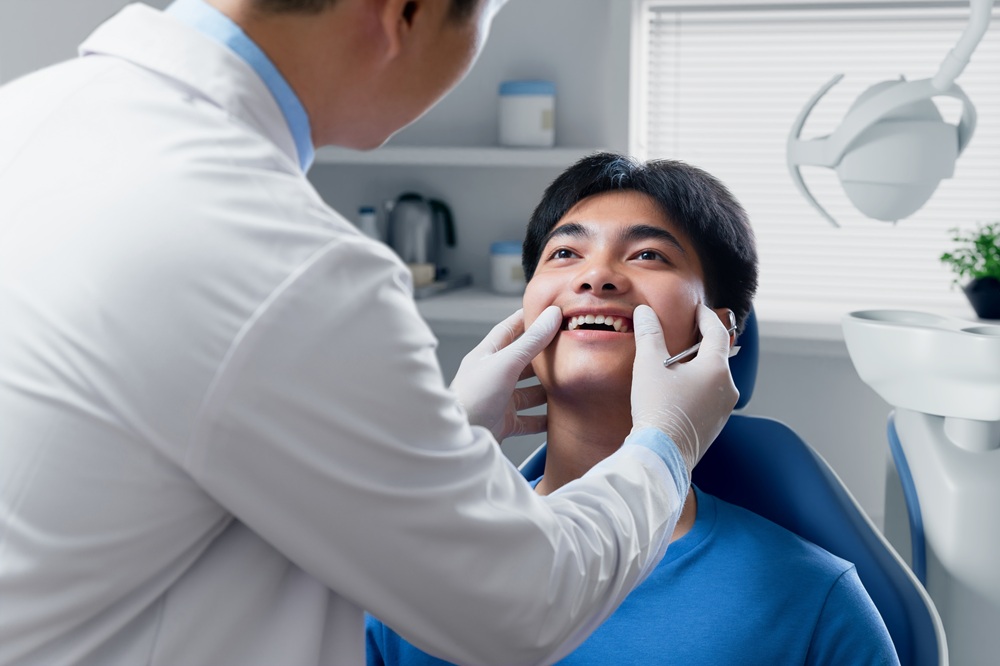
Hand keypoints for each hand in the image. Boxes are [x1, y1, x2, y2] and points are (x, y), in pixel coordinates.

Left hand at [450, 306, 561, 441]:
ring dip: (546, 390)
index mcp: (487, 355)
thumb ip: (531, 341)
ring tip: (567, 385)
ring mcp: (499, 400)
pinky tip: (558, 417)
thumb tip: (551, 315)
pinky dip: (543, 419)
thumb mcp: (506, 363)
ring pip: (529, 392)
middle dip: (543, 358)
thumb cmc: (474, 397)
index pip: (508, 330)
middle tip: (566, 350)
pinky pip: (529, 420)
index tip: (545, 312)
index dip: (526, 319)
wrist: (461, 437)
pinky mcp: (504, 423)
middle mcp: (493, 376)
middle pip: (523, 362)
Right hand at [630, 304, 738, 473]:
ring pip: (713, 378)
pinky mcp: (715, 426)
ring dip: (698, 367)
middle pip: (717, 356)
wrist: (661, 455)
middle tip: (685, 332)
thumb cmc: (657, 408)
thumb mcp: (649, 365)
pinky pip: (709, 397)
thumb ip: (649, 334)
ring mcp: (724, 410)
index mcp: (717, 369)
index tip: (697, 310)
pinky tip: (677, 391)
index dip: (706, 317)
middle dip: (701, 343)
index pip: (717, 333)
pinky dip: (696, 387)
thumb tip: (645, 312)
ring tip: (677, 364)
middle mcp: (728, 388)